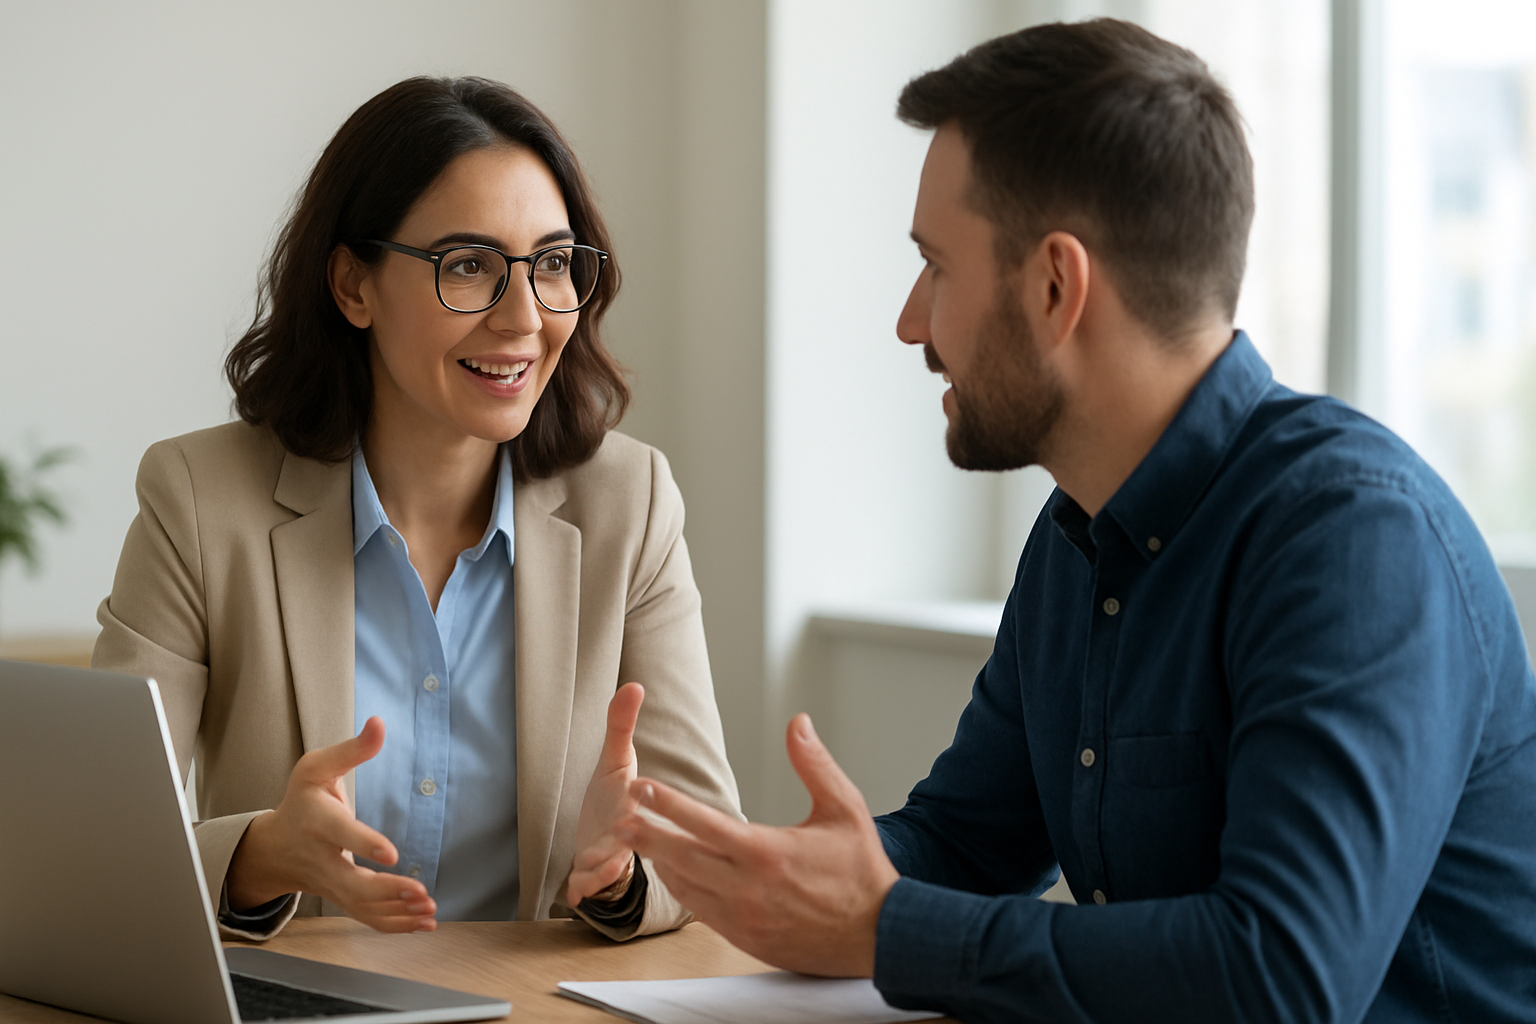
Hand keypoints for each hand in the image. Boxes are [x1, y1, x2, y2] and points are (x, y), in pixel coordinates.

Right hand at [226, 716, 436, 932]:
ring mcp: (330, 883)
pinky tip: (424, 923)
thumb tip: (379, 723)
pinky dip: (394, 925)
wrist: (275, 846)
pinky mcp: (341, 898)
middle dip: (387, 891)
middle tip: (421, 892)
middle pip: (351, 883)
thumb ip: (352, 749)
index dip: (364, 843)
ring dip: (396, 913)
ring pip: (360, 906)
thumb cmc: (303, 799)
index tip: (392, 853)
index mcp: (316, 821)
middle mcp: (321, 857)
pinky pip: (366, 918)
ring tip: (429, 911)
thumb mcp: (316, 767)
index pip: (341, 833)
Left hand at [565, 682, 645, 904]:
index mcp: (635, 802)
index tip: (633, 790)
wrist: (604, 835)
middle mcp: (628, 832)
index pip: (639, 798)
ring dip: (599, 872)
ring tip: (587, 877)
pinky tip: (574, 895)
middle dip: (618, 845)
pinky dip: (584, 888)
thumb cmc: (613, 797)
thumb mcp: (616, 760)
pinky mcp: (593, 871)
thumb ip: (620, 725)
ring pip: (608, 867)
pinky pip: (591, 884)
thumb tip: (634, 684)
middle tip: (608, 851)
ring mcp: (611, 854)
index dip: (636, 795)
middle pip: (626, 840)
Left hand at [614, 714, 898, 976]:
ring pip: (687, 888)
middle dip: (648, 836)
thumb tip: (797, 722)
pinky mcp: (746, 938)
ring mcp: (744, 918)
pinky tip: (676, 875)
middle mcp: (748, 888)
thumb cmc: (862, 871)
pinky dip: (685, 891)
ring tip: (643, 841)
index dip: (668, 804)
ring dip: (663, 864)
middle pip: (682, 858)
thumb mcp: (845, 809)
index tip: (642, 787)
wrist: (879, 936)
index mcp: (767, 852)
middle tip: (621, 818)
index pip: (704, 823)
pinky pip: (702, 912)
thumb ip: (815, 764)